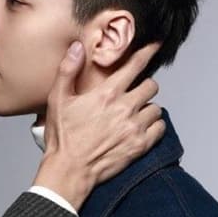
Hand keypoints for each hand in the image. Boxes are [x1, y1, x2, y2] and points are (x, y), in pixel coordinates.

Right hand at [32, 41, 164, 210]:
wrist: (69, 171)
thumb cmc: (63, 137)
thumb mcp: (57, 99)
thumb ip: (68, 70)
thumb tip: (78, 46)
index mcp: (107, 94)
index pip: (135, 66)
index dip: (148, 52)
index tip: (156, 45)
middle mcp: (124, 108)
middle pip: (152, 86)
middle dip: (145, 87)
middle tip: (134, 95)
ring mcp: (134, 127)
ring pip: (156, 107)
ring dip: (148, 108)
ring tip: (134, 115)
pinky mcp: (141, 144)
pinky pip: (160, 127)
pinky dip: (154, 126)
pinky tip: (141, 128)